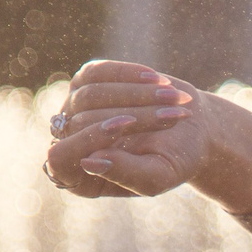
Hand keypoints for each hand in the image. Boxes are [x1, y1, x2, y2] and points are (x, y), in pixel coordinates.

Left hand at [43, 61, 202, 196]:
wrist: (192, 129)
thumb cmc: (175, 159)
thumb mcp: (158, 176)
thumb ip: (126, 174)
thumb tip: (89, 162)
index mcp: (80, 178)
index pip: (59, 159)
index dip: (87, 141)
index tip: (126, 125)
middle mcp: (68, 142)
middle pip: (82, 123)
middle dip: (135, 117)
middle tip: (173, 117)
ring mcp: (74, 109)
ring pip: (90, 95)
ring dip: (137, 95)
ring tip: (174, 99)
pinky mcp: (86, 81)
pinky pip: (98, 72)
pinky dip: (129, 74)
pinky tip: (157, 80)